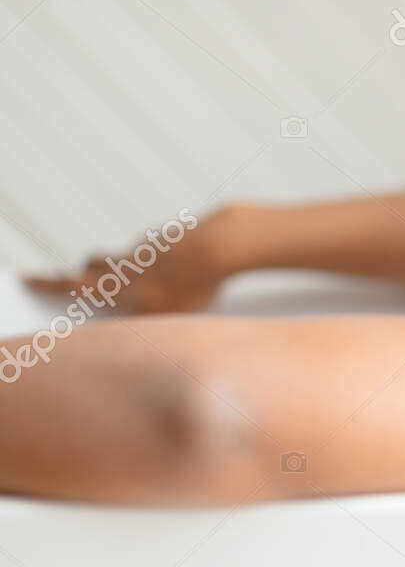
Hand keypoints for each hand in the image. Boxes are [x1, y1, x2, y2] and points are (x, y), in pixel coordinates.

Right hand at [22, 206, 243, 314]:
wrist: (216, 245)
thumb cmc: (190, 286)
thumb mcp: (163, 318)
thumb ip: (144, 324)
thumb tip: (135, 328)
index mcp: (114, 283)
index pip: (71, 284)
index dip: (48, 283)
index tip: (27, 277)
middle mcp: (123, 260)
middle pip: (93, 262)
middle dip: (87, 272)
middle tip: (86, 281)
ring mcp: (145, 245)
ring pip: (124, 255)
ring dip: (125, 268)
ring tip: (147, 287)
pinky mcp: (168, 238)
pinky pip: (155, 249)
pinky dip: (158, 261)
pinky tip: (181, 272)